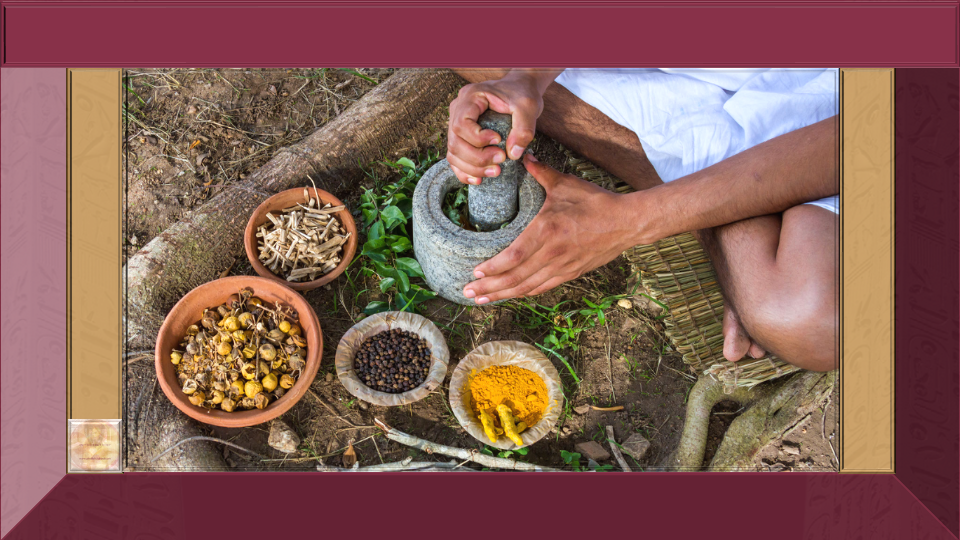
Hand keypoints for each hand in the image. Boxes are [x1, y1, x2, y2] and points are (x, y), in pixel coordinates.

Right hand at [446, 72, 543, 184]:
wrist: (518, 88)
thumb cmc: (521, 94)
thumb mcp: (528, 106)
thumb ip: (524, 129)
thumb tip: (513, 154)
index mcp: (470, 97)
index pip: (461, 124)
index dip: (477, 139)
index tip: (499, 141)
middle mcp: (458, 109)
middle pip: (455, 142)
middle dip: (477, 158)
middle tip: (501, 161)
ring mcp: (456, 123)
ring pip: (453, 153)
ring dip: (472, 168)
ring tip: (495, 172)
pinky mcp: (461, 136)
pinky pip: (455, 157)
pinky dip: (465, 171)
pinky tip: (479, 179)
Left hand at [463, 154, 641, 302]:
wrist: (628, 222)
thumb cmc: (597, 202)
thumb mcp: (566, 184)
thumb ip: (540, 172)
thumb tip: (522, 157)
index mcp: (548, 230)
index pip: (514, 256)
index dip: (493, 268)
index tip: (475, 272)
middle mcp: (553, 254)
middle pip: (515, 277)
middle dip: (489, 287)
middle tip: (467, 292)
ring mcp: (563, 267)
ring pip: (527, 287)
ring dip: (502, 295)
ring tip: (481, 298)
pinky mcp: (571, 274)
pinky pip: (542, 288)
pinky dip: (523, 293)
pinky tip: (510, 295)